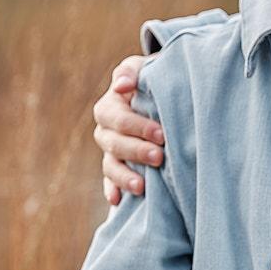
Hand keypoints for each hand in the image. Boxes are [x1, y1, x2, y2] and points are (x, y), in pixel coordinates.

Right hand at [95, 55, 164, 204]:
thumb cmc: (156, 79)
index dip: (136, 127)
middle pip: (113, 143)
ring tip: (142, 186)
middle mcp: (106, 129)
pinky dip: (113, 190)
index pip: (116, 118)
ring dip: (123, 176)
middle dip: (135, 151)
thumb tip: (121, 85)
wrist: (164, 94)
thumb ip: (133, 71)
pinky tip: (118, 201)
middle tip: (159, 157)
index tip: (161, 134)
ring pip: (110, 164)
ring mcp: (110, 150)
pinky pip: (110, 181)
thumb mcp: (146, 69)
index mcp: (110, 106)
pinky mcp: (117, 166)